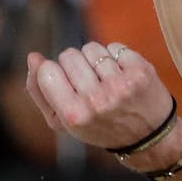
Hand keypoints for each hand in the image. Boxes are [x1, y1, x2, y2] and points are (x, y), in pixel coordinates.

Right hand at [26, 41, 174, 148]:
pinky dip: (115, 56)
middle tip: (87, 82)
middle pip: (69, 56)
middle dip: (74, 64)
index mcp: (74, 114)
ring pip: (91, 48)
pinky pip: (115, 47)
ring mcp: (121, 84)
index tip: (64, 82)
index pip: (47, 71)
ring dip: (94, 59)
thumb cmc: (99, 125)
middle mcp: (98, 99)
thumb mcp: (64, 122)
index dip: (52, 72)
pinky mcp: (140, 71)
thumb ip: (40, 91)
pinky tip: (120, 74)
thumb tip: (33, 57)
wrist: (148, 134)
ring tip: (103, 78)